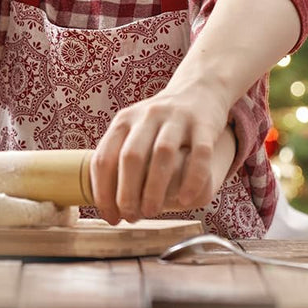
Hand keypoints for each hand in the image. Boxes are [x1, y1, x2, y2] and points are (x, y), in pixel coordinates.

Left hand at [90, 83, 230, 223]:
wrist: (199, 90)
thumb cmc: (160, 124)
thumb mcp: (133, 131)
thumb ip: (120, 161)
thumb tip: (109, 207)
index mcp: (125, 120)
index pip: (105, 158)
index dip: (104, 192)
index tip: (110, 216)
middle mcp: (148, 116)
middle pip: (131, 157)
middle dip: (127, 192)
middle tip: (131, 216)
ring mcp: (176, 118)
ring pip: (163, 154)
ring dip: (155, 188)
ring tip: (151, 212)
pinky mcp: (204, 124)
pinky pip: (199, 154)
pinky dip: (192, 179)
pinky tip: (185, 200)